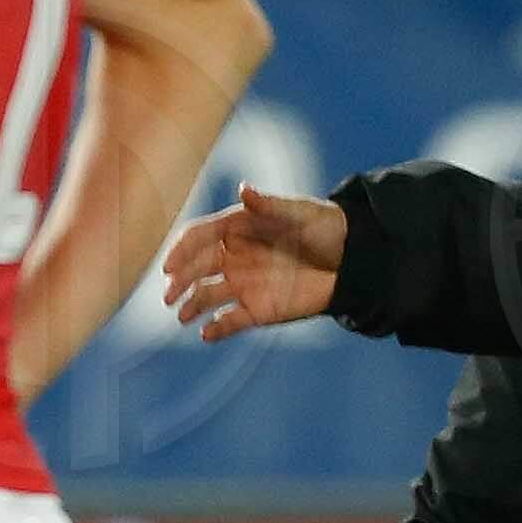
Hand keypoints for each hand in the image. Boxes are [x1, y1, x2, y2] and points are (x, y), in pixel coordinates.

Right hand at [158, 182, 344, 341]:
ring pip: (207, 296)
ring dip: (192, 306)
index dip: (181, 250)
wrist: (352, 259)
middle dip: (180, 281)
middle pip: (197, 268)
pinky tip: (206, 334)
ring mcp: (244, 283)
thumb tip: (244, 189)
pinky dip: (217, 328)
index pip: (199, 237)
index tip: (170, 265)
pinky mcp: (258, 309)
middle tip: (169, 295)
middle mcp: (234, 256)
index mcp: (237, 228)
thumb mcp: (299, 212)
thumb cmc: (324, 227)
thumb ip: (269, 205)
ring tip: (183, 317)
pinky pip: (230, 321)